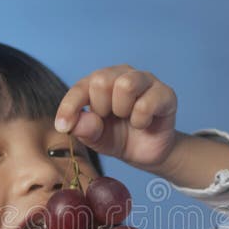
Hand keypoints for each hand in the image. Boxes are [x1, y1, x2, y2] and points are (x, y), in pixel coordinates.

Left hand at [55, 65, 177, 168]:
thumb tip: (76, 122)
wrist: (147, 153)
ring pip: (125, 85)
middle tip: (111, 118)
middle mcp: (122, 74)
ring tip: (127, 118)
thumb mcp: (95, 139)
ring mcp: (145, 81)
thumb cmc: (119, 138)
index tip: (63, 126)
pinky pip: (146, 103)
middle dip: (101, 108)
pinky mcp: (165, 94)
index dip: (69, 107)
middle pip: (101, 80)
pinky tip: (143, 124)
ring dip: (122, 110)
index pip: (80, 87)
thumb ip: (84, 130)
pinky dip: (140, 120)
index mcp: (100, 82)